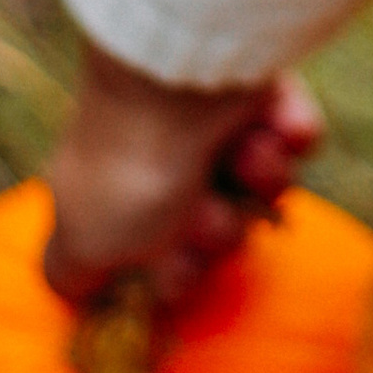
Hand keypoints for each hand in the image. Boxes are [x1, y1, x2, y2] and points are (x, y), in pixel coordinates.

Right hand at [43, 35, 324, 311]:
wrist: (182, 81)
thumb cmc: (130, 171)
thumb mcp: (81, 243)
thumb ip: (73, 274)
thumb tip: (76, 292)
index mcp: (125, 200)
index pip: (172, 263)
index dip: (181, 273)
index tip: (177, 264)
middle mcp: (171, 165)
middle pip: (226, 232)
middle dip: (221, 228)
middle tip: (206, 204)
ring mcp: (219, 128)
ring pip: (267, 190)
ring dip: (257, 178)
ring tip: (237, 150)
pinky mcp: (264, 95)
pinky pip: (299, 138)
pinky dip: (288, 135)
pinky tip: (267, 125)